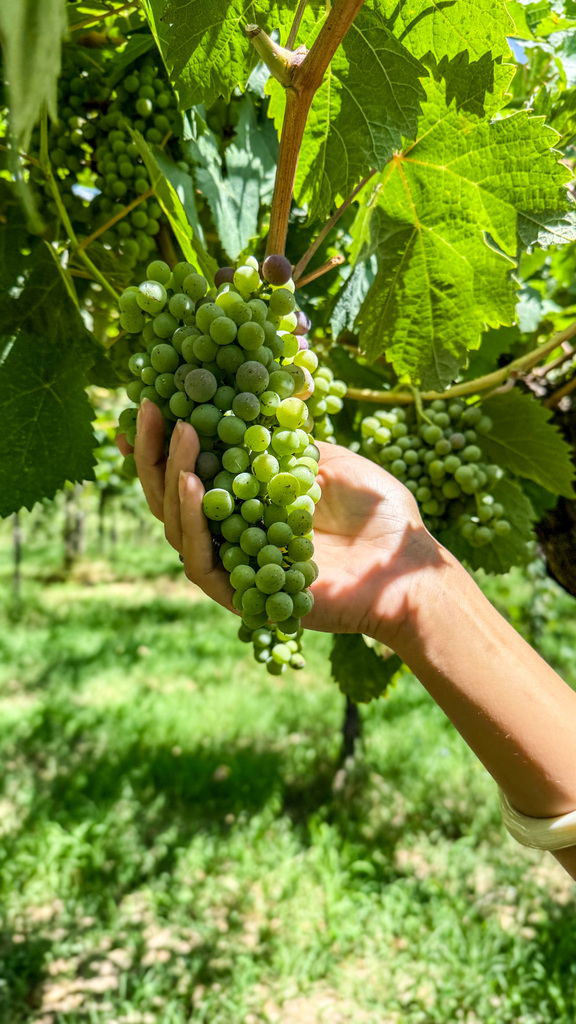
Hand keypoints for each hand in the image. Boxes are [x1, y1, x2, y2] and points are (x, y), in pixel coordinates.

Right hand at [117, 399, 444, 647]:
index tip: (147, 404)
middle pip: (172, 499)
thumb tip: (257, 393)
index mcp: (249, 504)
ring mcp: (234, 566)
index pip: (192, 473)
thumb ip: (289, 439)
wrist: (408, 566)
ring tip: (182, 436)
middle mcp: (233, 535)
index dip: (164, 443)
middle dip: (157, 453)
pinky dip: (194, 523)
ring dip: (174, 478)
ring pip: (179, 527)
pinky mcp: (241, 596)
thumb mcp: (331, 460)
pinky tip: (194, 483)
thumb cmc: (380, 515)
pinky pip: (201, 563)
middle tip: (152, 409)